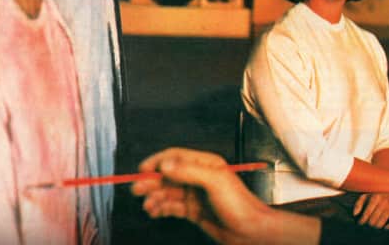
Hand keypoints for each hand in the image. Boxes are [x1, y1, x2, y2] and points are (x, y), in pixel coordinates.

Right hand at [131, 148, 271, 243]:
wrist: (251, 231)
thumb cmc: (240, 205)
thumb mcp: (214, 182)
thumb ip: (188, 171)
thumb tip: (166, 164)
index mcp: (206, 164)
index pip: (176, 156)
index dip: (158, 161)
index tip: (143, 169)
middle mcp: (199, 177)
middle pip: (169, 175)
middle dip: (152, 181)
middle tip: (137, 189)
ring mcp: (196, 194)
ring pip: (168, 192)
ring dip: (155, 197)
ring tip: (147, 204)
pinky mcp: (194, 210)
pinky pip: (172, 207)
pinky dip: (161, 208)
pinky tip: (154, 211)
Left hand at [353, 193, 388, 228]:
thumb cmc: (374, 193)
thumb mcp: (365, 195)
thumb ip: (358, 203)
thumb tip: (355, 214)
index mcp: (375, 197)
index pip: (367, 213)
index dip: (362, 220)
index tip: (359, 223)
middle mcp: (384, 202)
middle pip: (374, 219)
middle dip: (368, 224)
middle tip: (366, 225)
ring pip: (382, 222)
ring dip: (376, 226)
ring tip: (372, 226)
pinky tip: (384, 228)